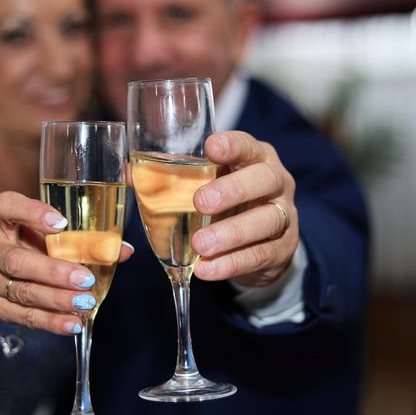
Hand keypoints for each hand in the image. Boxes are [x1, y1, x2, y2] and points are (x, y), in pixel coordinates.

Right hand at [0, 191, 133, 334]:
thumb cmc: (29, 239)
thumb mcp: (48, 230)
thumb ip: (83, 236)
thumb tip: (122, 250)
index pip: (7, 206)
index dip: (32, 213)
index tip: (62, 222)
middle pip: (15, 260)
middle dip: (53, 272)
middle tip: (85, 279)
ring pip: (20, 291)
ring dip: (56, 300)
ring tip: (85, 303)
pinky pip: (21, 315)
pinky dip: (50, 321)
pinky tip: (73, 323)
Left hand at [191, 131, 298, 286]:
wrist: (263, 242)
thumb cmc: (229, 201)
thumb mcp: (210, 182)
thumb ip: (176, 176)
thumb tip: (130, 175)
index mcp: (256, 157)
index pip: (248, 145)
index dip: (232, 145)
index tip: (211, 148)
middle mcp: (276, 182)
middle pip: (265, 179)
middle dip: (233, 190)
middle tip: (200, 203)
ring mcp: (284, 216)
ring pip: (267, 220)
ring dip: (231, 233)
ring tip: (200, 245)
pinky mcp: (282, 250)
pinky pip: (259, 256)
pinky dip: (231, 264)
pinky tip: (207, 269)